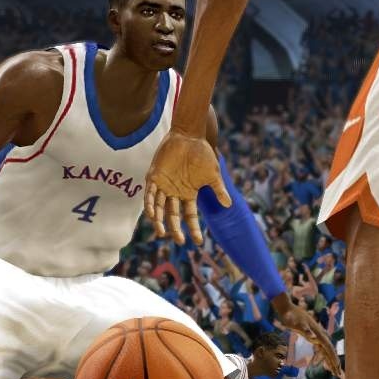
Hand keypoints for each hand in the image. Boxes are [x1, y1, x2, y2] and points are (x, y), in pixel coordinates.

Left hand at [144, 130, 229, 244]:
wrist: (188, 136)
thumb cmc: (202, 154)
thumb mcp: (212, 175)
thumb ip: (219, 190)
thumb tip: (228, 205)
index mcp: (189, 194)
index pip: (191, 216)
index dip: (194, 228)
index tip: (198, 242)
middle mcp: (175, 193)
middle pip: (174, 215)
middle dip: (176, 229)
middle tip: (179, 240)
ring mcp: (164, 186)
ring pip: (160, 208)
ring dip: (160, 221)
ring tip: (161, 232)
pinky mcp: (154, 177)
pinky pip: (150, 194)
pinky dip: (150, 204)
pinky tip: (152, 215)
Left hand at [273, 294, 341, 377]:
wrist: (288, 310)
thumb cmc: (292, 316)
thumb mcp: (297, 323)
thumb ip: (305, 330)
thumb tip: (313, 338)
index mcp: (318, 334)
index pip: (328, 348)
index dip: (333, 358)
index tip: (336, 368)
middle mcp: (320, 335)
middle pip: (330, 351)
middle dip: (334, 363)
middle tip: (338, 375)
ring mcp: (317, 336)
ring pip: (326, 351)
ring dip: (330, 361)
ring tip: (334, 372)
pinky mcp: (312, 337)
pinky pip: (320, 350)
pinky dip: (323, 357)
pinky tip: (322, 363)